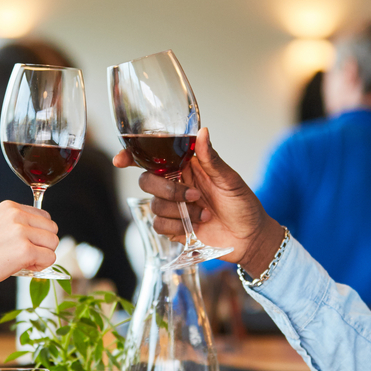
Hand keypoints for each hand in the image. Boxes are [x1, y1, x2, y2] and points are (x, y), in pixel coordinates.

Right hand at [0, 201, 58, 320]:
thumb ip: (11, 222)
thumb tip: (32, 229)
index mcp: (8, 207)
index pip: (43, 216)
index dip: (38, 234)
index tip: (26, 244)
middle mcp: (16, 215)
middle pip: (52, 229)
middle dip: (44, 245)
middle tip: (27, 256)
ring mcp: (21, 232)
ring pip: (53, 243)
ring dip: (43, 256)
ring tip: (24, 262)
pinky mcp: (24, 251)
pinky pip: (49, 258)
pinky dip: (40, 266)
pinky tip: (23, 268)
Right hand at [113, 128, 283, 276]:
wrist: (249, 238)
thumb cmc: (243, 204)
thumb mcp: (230, 180)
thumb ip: (212, 159)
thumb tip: (203, 132)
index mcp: (187, 166)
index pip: (154, 157)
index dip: (133, 156)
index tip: (121, 160)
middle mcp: (176, 184)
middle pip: (147, 180)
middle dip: (166, 190)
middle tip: (193, 196)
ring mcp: (173, 206)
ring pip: (154, 204)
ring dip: (179, 211)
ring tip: (204, 214)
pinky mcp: (173, 227)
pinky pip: (158, 225)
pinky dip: (177, 227)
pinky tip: (196, 227)